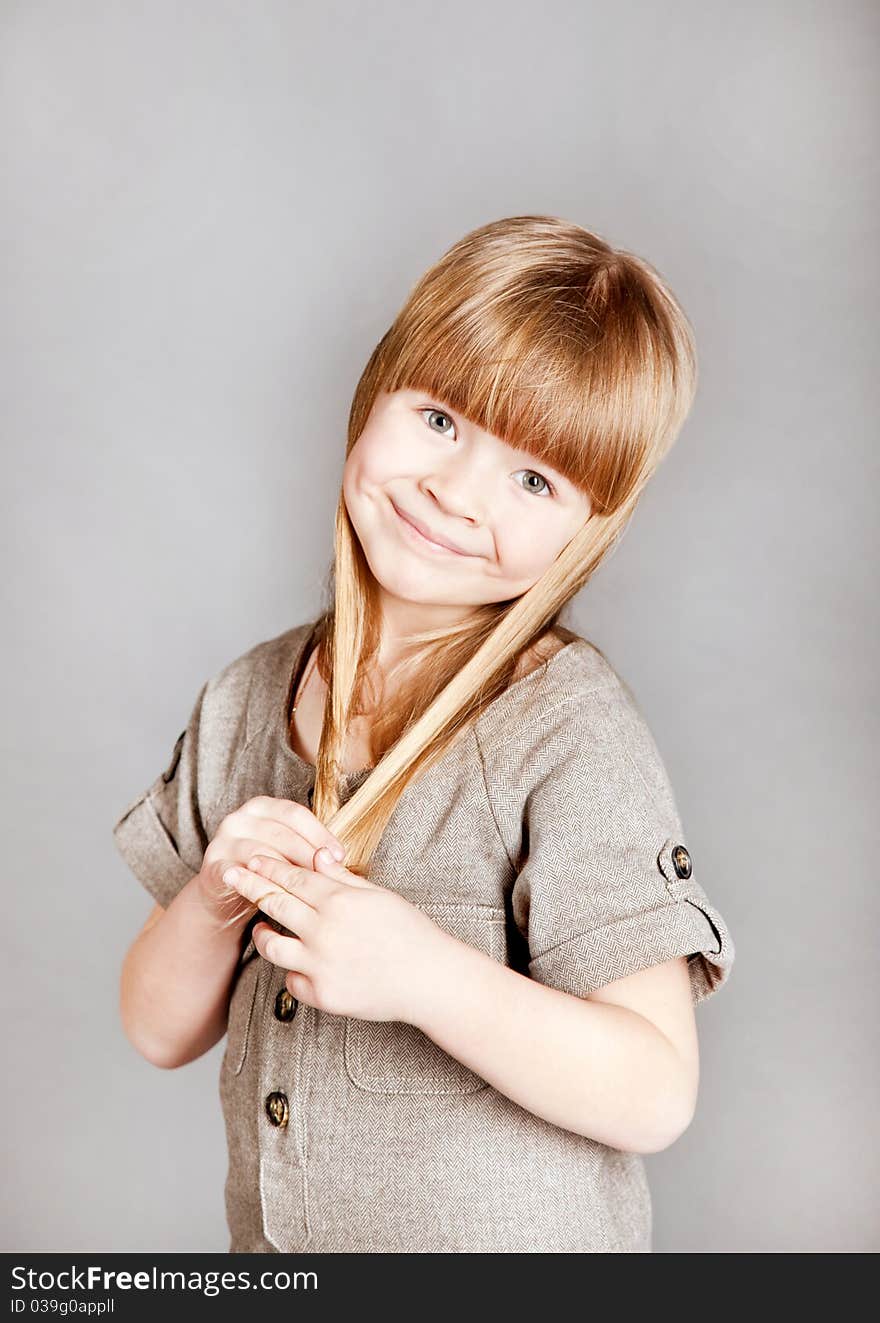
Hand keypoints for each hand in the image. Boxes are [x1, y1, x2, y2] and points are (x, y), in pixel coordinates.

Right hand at [196, 796, 346, 927]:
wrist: (226, 898)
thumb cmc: (267, 872)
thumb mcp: (289, 855)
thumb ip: (308, 848)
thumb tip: (337, 858)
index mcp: (262, 806)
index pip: (295, 814)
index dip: (320, 833)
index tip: (340, 855)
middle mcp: (239, 818)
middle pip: (280, 833)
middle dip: (308, 854)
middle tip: (329, 874)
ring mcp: (223, 840)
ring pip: (261, 853)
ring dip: (287, 872)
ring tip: (309, 889)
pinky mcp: (212, 865)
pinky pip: (240, 874)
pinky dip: (260, 885)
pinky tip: (278, 896)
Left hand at [222, 850, 450, 1023]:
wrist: (429, 980)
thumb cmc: (409, 932)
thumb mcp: (378, 896)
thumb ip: (342, 878)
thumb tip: (317, 854)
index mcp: (340, 902)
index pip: (292, 878)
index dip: (268, 867)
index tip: (250, 858)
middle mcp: (325, 932)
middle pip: (274, 904)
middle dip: (249, 887)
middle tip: (231, 877)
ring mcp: (321, 966)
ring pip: (271, 947)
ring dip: (262, 935)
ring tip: (262, 930)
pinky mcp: (323, 996)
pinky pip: (291, 981)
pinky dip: (292, 972)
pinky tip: (298, 965)